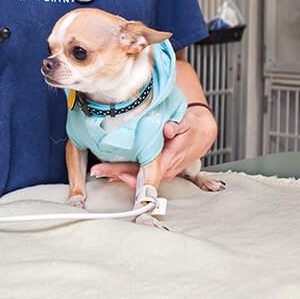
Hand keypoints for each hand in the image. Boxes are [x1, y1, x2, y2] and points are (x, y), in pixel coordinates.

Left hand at [90, 104, 217, 186]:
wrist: (201, 133)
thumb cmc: (192, 128)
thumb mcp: (188, 123)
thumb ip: (178, 126)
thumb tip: (169, 129)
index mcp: (170, 159)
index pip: (148, 171)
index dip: (132, 173)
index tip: (117, 173)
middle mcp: (164, 168)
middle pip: (137, 175)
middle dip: (116, 173)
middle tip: (98, 170)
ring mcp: (159, 169)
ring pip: (136, 175)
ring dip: (117, 173)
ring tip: (99, 170)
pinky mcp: (156, 166)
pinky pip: (138, 171)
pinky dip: (124, 170)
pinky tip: (110, 170)